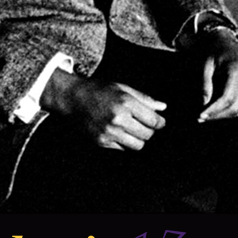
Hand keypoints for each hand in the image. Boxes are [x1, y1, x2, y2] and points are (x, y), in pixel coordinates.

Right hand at [43, 69, 166, 150]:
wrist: (74, 98)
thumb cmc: (101, 90)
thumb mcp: (124, 88)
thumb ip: (145, 99)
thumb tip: (163, 108)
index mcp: (126, 103)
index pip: (154, 121)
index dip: (160, 123)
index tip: (159, 122)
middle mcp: (118, 119)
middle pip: (148, 135)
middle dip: (150, 130)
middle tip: (145, 124)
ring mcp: (109, 132)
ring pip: (138, 145)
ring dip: (139, 138)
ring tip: (133, 129)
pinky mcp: (101, 142)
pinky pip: (123, 149)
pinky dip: (125, 142)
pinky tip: (120, 132)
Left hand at [194, 28, 237, 121]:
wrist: (227, 45)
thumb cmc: (214, 53)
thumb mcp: (205, 65)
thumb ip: (205, 84)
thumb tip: (204, 104)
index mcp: (237, 71)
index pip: (227, 98)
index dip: (214, 110)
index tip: (200, 116)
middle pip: (235, 107)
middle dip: (217, 116)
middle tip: (200, 118)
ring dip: (222, 116)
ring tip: (207, 116)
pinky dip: (230, 112)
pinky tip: (216, 111)